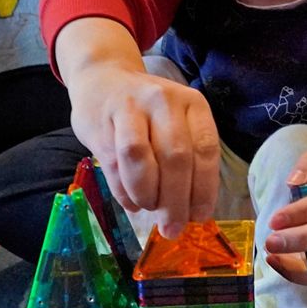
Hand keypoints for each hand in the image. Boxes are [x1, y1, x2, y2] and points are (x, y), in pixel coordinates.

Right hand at [59, 20, 220, 238]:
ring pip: (140, 158)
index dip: (204, 188)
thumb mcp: (177, 123)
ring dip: (147, 193)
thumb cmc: (148, 111)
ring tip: (150, 209)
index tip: (200, 216)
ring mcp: (130, 108)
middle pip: (175, 157)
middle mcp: (164, 101)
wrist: (103, 79)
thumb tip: (191, 212)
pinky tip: (132, 203)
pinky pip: (113, 164)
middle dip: (175, 200)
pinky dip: (125, 191)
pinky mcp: (100, 122)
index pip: (205, 149)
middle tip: (172, 228)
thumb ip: (186, 159)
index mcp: (192, 104)